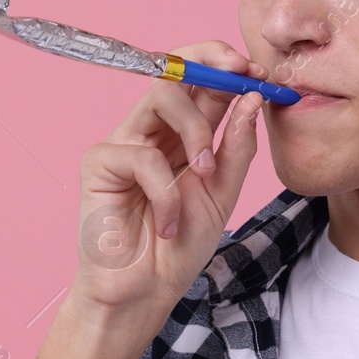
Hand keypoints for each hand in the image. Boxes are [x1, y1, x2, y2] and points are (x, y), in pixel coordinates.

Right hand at [69, 41, 266, 322]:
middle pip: (174, 70)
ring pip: (160, 97)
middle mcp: (152, 130)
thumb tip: (250, 98)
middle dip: (213, 65)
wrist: (144, 294)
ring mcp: (125, 143)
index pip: (201, 81)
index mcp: (183, 135)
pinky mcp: (99, 163)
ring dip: (195, 130)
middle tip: (243, 74)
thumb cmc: (178, 247)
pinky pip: (142, 156)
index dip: (227, 66)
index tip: (258, 70)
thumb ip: (236, 148)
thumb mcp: (222, 194)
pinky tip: (167, 223)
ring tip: (204, 173)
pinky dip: (165, 192)